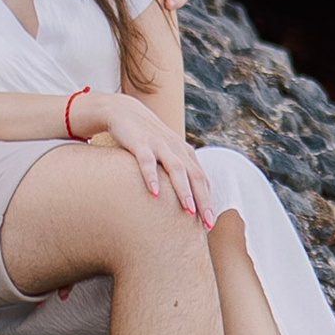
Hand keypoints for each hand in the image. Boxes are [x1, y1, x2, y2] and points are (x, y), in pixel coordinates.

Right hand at [96, 93, 216, 223]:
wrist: (124, 111)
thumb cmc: (146, 139)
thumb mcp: (164, 154)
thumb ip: (174, 172)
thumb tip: (182, 200)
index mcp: (185, 153)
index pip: (201, 179)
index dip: (208, 200)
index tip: (210, 223)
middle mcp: (176, 149)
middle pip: (195, 176)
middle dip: (203, 200)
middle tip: (207, 223)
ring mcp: (159, 145)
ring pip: (176, 169)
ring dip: (183, 190)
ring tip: (188, 210)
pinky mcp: (140, 142)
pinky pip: (146, 161)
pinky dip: (151, 176)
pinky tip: (153, 192)